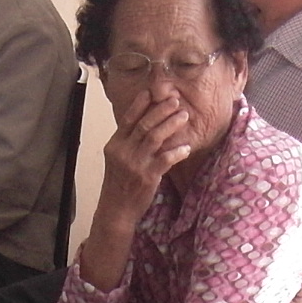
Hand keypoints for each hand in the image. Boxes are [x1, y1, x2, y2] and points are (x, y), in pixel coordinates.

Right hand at [95, 94, 199, 226]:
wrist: (116, 210)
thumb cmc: (118, 184)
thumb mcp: (116, 160)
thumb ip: (127, 142)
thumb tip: (143, 124)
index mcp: (114, 145)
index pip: (128, 119)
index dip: (140, 104)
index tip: (152, 92)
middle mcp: (123, 152)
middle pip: (145, 124)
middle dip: (162, 110)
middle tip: (176, 101)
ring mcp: (135, 164)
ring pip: (156, 137)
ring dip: (172, 124)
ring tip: (184, 116)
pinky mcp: (147, 177)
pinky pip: (166, 159)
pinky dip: (177, 151)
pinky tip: (187, 147)